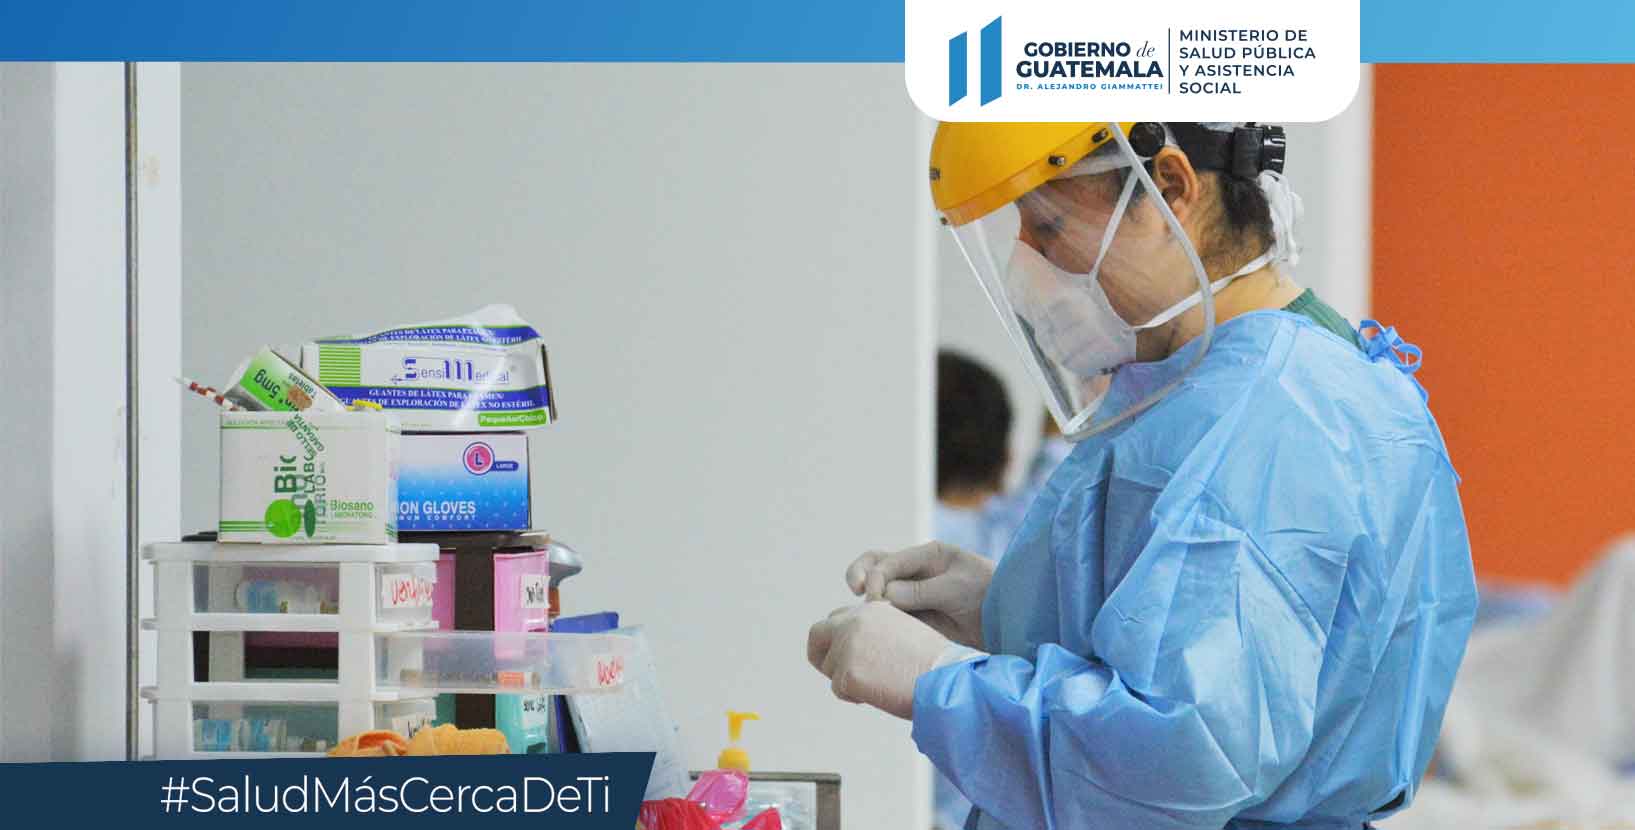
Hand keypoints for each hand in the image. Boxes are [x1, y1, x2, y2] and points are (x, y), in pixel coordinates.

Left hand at [807, 601, 949, 718]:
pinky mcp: (847, 673)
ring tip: (879, 686)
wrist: (944, 679)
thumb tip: (854, 651)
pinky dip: (855, 697)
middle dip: (821, 655)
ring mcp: (848, 647)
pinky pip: (839, 690)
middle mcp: (854, 622)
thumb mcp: (902, 632)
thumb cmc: (933, 662)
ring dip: (846, 681)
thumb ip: (875, 633)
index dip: (838, 639)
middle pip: (817, 635)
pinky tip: (880, 694)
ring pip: (830, 668)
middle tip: (837, 674)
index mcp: (870, 610)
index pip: (837, 618)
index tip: (848, 655)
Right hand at [845, 541, 994, 647]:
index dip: (875, 577)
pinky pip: (890, 619)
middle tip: (857, 593)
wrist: (1011, 624)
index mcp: (927, 557)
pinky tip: (873, 634)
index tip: (876, 599)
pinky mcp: (916, 621)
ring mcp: (914, 598)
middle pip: (875, 567)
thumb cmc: (991, 595)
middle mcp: (915, 574)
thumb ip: (921, 591)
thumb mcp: (957, 587)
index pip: (887, 560)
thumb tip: (883, 596)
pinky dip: (877, 623)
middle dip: (859, 576)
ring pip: (878, 595)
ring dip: (866, 604)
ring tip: (859, 618)